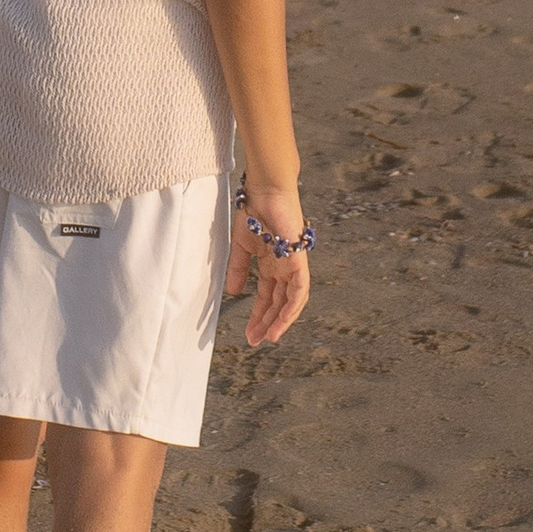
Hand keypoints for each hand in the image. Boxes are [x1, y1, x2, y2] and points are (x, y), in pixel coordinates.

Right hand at [225, 197, 311, 347]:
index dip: (258, 315)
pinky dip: (292, 308)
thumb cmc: (254, 212)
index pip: (267, 296)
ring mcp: (293, 264)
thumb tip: (232, 293)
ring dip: (280, 321)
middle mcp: (284, 267)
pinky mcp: (299, 260)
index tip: (248, 333)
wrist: (264, 191)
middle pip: (278, 302)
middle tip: (254, 340)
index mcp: (271, 264)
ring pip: (291, 301)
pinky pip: (300, 290)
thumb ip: (238, 269)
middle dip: (266, 323)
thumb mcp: (240, 247)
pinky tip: (282, 322)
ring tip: (268, 337)